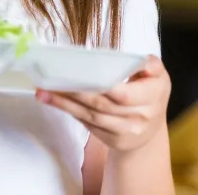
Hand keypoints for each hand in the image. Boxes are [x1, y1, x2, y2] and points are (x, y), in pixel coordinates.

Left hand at [36, 56, 170, 152]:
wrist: (151, 129)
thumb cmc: (149, 92)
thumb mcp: (157, 76)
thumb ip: (149, 65)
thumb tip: (141, 60)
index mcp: (152, 96)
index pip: (122, 94)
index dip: (99, 86)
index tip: (75, 74)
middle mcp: (140, 116)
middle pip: (101, 105)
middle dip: (73, 93)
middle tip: (48, 81)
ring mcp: (125, 131)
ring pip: (91, 116)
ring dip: (64, 104)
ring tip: (42, 92)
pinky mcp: (112, 140)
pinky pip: (88, 124)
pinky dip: (71, 111)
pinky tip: (54, 101)